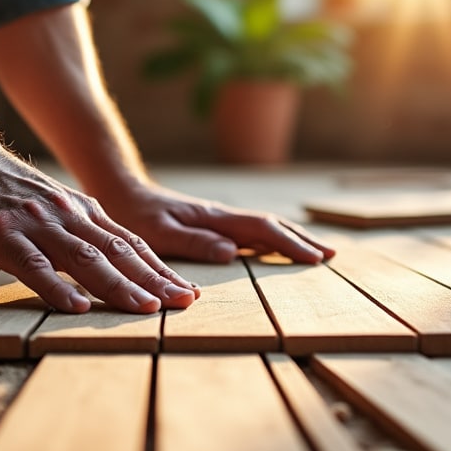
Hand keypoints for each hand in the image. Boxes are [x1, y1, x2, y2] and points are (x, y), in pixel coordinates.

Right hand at [0, 148, 197, 314]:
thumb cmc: (2, 188)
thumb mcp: (53, 205)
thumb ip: (79, 231)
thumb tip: (112, 263)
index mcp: (82, 212)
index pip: (132, 244)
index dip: (161, 270)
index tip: (187, 293)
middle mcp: (67, 216)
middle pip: (119, 252)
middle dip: (153, 280)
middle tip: (184, 304)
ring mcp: (36, 225)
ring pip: (85, 258)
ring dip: (118, 285)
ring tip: (145, 308)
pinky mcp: (3, 235)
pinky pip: (34, 265)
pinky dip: (57, 287)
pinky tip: (77, 307)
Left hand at [96, 183, 334, 263]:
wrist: (119, 191)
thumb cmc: (134, 214)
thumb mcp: (158, 233)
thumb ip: (193, 242)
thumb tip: (233, 252)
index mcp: (214, 218)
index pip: (262, 229)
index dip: (290, 244)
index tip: (315, 259)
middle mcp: (221, 216)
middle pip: (271, 225)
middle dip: (301, 240)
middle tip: (331, 256)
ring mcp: (218, 219)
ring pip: (263, 227)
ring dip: (291, 238)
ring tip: (315, 252)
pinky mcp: (211, 224)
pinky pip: (250, 232)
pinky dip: (272, 239)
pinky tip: (276, 249)